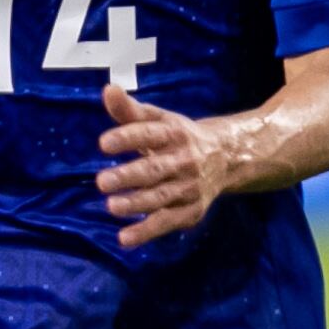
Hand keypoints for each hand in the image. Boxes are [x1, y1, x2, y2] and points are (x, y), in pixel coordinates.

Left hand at [96, 82, 238, 246]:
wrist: (227, 158)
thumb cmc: (179, 137)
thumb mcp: (159, 120)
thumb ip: (130, 110)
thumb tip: (108, 89)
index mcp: (175, 134)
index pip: (150, 134)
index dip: (128, 137)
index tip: (103, 143)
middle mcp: (185, 161)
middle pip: (155, 169)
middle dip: (129, 176)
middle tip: (101, 182)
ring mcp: (189, 187)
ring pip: (161, 197)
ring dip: (136, 204)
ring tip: (111, 206)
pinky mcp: (191, 210)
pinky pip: (167, 222)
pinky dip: (147, 232)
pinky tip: (124, 239)